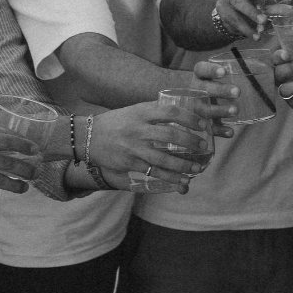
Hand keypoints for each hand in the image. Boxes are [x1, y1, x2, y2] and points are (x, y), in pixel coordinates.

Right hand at [89, 101, 214, 180]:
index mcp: (141, 112)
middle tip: (204, 146)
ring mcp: (133, 147)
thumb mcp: (134, 110)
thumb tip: (182, 114)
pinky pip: (153, 172)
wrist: (87, 136)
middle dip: (191, 142)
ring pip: (163, 159)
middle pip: (170, 135)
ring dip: (183, 165)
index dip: (190, 118)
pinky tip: (182, 181)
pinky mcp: (129, 163)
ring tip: (197, 168)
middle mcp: (138, 129)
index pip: (170, 112)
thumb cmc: (115, 122)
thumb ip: (154, 112)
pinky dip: (170, 177)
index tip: (203, 124)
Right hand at [188, 57, 241, 136]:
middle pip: (203, 89)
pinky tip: (230, 132)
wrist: (196, 108)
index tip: (224, 71)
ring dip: (219, 110)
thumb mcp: (223, 79)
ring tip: (235, 111)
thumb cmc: (217, 88)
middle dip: (220, 90)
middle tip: (237, 92)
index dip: (211, 70)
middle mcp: (194, 91)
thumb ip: (242, 74)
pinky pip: (208, 128)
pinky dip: (219, 130)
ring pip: (204, 110)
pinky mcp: (199, 124)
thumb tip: (274, 70)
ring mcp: (195, 108)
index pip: (201, 69)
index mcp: (199, 76)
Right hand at [214, 0, 273, 38]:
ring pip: (237, 0)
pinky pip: (234, 19)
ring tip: (264, 21)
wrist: (228, 15)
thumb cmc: (250, 0)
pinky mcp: (223, 10)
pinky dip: (247, 29)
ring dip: (252, 11)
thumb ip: (273, 2)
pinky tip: (257, 36)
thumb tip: (289, 10)